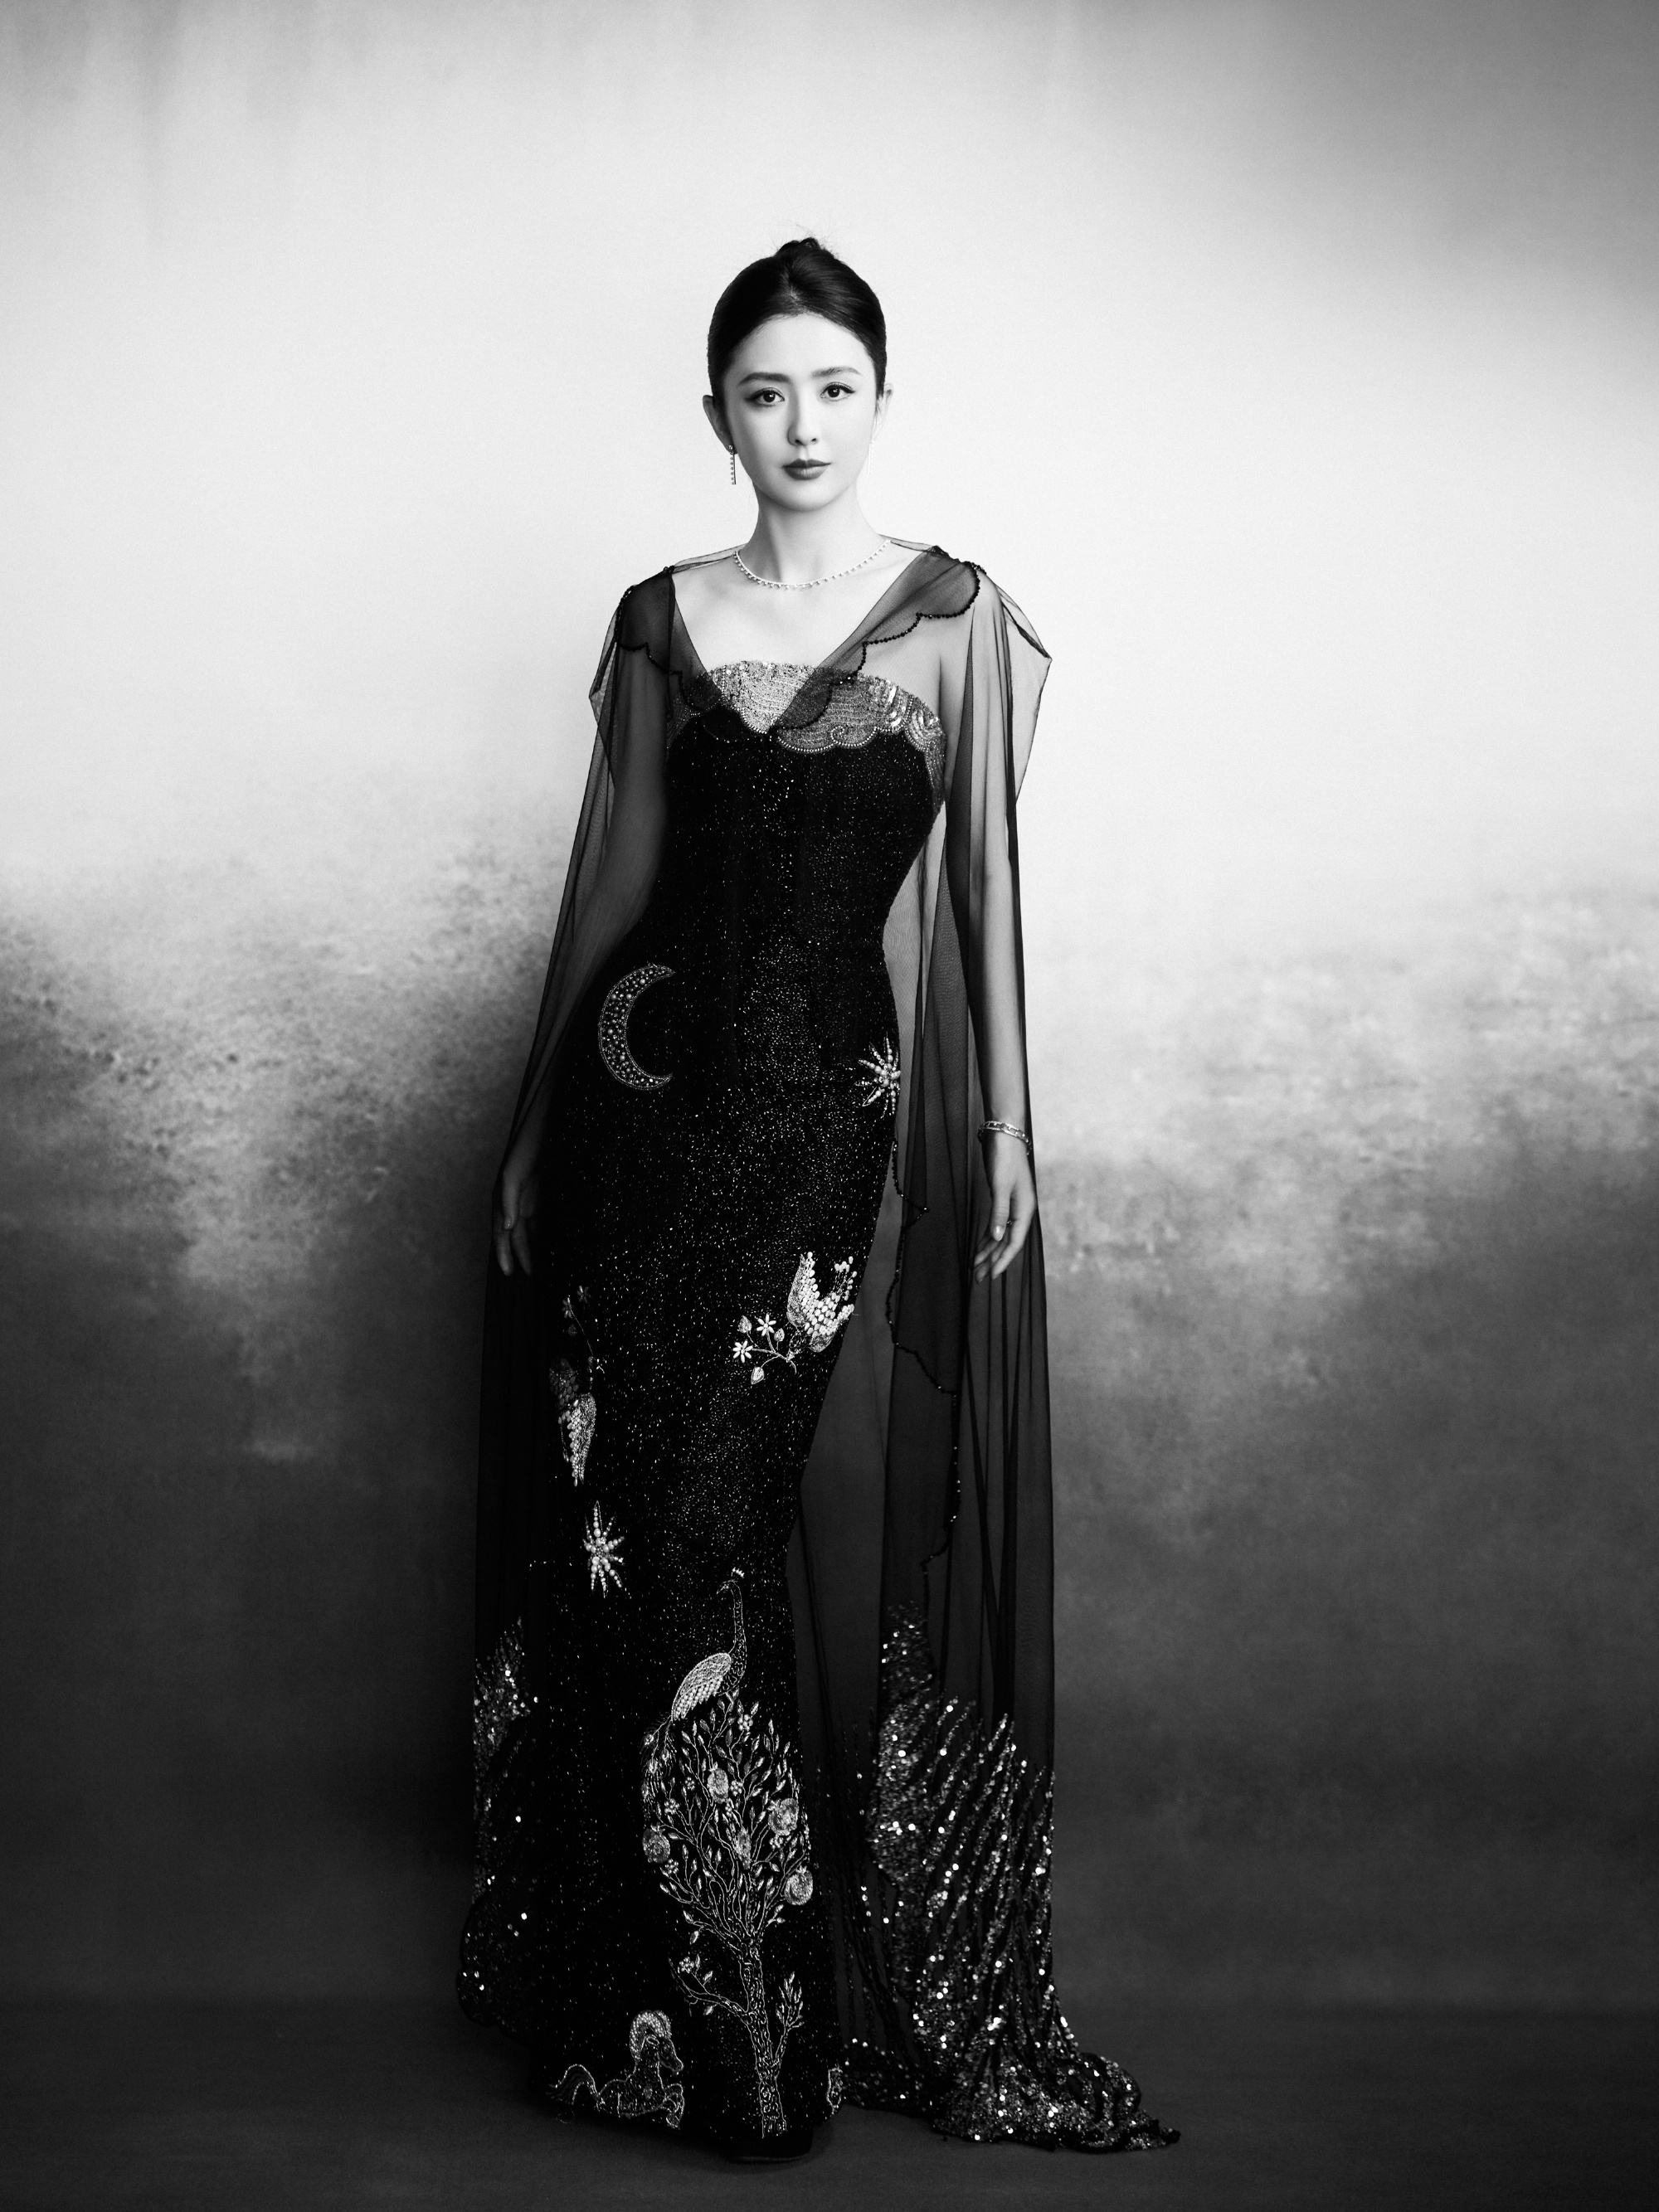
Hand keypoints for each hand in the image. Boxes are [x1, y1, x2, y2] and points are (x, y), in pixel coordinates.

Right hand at [493, 1149, 540, 1275]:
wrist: (547, 1127)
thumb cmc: (526, 1146)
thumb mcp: (513, 1173)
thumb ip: (508, 1199)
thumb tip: (505, 1226)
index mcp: (504, 1199)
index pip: (501, 1232)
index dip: (503, 1252)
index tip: (508, 1272)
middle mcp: (515, 1202)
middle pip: (515, 1235)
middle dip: (519, 1255)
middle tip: (527, 1275)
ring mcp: (530, 1198)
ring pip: (529, 1230)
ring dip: (532, 1247)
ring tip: (539, 1267)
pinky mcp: (544, 1194)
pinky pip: (542, 1220)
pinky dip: (544, 1234)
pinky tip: (550, 1246)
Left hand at [972, 1130, 1035, 1282]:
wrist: (1004, 1135)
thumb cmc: (1004, 1158)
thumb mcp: (1000, 1186)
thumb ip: (999, 1212)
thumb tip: (996, 1238)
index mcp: (1024, 1209)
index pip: (1014, 1242)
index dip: (1003, 1261)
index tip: (991, 1276)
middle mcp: (1020, 1211)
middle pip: (1006, 1243)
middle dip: (992, 1261)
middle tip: (977, 1279)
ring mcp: (1012, 1206)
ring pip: (1000, 1236)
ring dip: (988, 1252)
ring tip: (975, 1267)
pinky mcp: (1002, 1200)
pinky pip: (996, 1225)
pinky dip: (987, 1237)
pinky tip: (979, 1247)